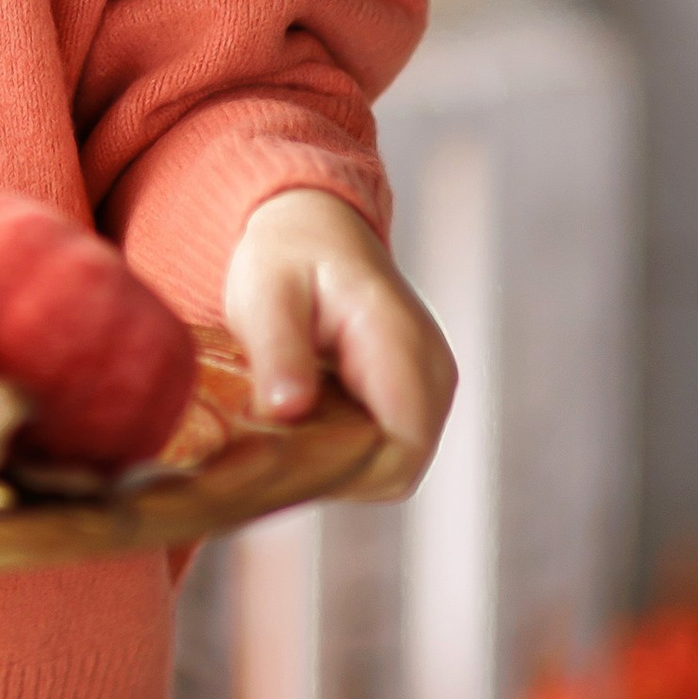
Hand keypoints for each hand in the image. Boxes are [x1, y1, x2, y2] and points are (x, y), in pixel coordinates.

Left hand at [223, 186, 455, 500]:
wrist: (315, 227)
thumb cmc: (289, 253)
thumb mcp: (266, 291)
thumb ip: (279, 350)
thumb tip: (288, 409)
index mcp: (400, 341)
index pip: (402, 444)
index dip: (344, 469)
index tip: (287, 461)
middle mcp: (431, 372)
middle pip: (398, 467)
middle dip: (333, 472)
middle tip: (272, 452)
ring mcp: (429, 387)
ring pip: (392, 466)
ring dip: (337, 462)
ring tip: (285, 433)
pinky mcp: (415, 398)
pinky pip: (386, 450)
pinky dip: (345, 450)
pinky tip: (306, 425)